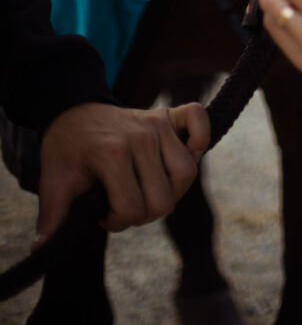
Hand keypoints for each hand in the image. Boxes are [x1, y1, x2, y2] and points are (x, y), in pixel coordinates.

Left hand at [36, 100, 209, 243]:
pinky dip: (200, 139)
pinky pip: (199, 121)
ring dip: (171, 190)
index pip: (134, 210)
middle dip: (144, 214)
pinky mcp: (168, 114)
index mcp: (113, 155)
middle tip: (126, 204)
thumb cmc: (66, 150)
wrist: (74, 112)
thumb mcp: (54, 181)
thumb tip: (41, 249)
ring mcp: (157, 124)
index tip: (102, 214)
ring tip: (148, 189)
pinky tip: (186, 154)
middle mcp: (142, 137)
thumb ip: (52, 215)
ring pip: (186, 172)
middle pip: (164, 199)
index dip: (117, 223)